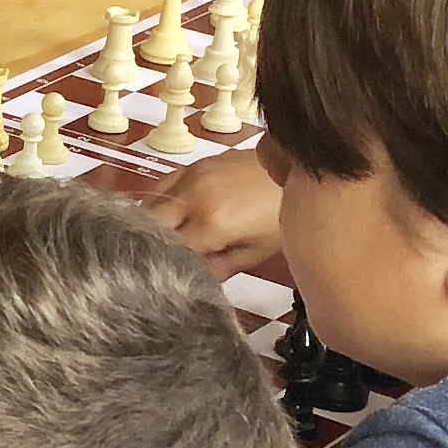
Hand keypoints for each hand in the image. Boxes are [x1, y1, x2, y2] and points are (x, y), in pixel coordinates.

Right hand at [143, 146, 283, 276]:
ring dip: (149, 225)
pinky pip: (160, 186)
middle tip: (159, 262)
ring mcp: (190, 176)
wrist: (298, 168)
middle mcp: (194, 197)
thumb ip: (218, 270)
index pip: (168, 252)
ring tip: (160, 241)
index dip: (164, 268)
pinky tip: (165, 216)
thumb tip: (191, 282)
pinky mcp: (192, 165)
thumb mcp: (255, 253)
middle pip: (151, 226)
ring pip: (149, 205)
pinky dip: (155, 203)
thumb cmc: (279, 215)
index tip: (165, 278)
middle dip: (151, 246)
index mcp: (211, 223)